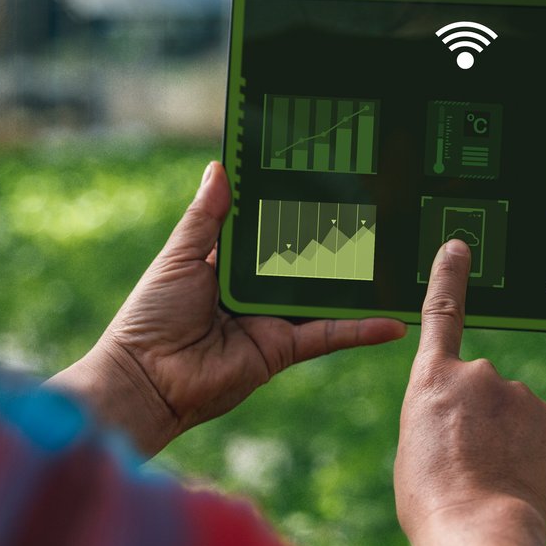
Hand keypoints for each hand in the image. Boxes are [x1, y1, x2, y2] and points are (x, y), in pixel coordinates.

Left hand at [50, 161, 404, 457]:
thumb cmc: (151, 315)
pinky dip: (361, 330)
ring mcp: (274, 320)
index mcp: (229, 265)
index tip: (327, 182)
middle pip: (304, 262)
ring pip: (324, 297)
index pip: (269, 231)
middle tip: (380, 213)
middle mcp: (256, 291)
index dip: (293, 209)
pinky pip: (329, 335)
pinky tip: (393, 322)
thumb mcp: (179, 256)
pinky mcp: (284, 348)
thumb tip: (220, 166)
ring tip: (398, 261)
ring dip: (359, 284)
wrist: (148, 379)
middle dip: (337, 241)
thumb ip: (206, 217)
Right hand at [396, 239, 545, 545]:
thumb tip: (479, 426)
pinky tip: (517, 490)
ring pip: (516, 419)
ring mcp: (524, 399)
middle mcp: (483, 376)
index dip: (449, 278)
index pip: (441, 315)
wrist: (480, 532)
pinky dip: (532, 462)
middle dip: (481, 424)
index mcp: (434, 380)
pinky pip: (541, 442)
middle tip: (467, 470)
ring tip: (489, 486)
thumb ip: (443, 420)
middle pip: (484, 394)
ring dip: (507, 446)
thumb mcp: (414, 450)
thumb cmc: (432, 503)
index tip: (458, 246)